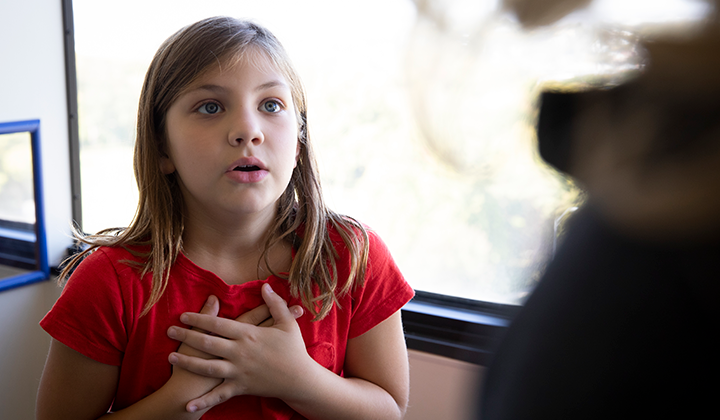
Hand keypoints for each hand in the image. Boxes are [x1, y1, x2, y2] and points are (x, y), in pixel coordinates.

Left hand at [167, 284, 309, 412]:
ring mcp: (238, 371)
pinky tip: (188, 406)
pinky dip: (203, 402)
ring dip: (188, 362)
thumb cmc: (294, 350)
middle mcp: (240, 352)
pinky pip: (219, 395)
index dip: (199, 318)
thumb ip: (275, 304)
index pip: (218, 324)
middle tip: (169, 331)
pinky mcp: (240, 387)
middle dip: (186, 336)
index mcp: (249, 335)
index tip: (184, 315)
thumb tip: (265, 286)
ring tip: (170, 357)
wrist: (300, 379)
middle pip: (207, 343)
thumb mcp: (287, 323)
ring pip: (207, 367)